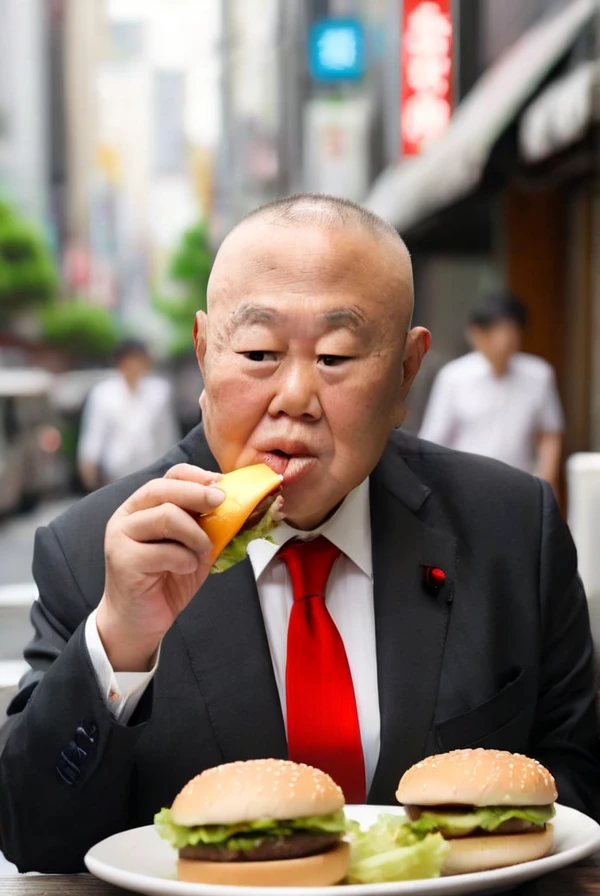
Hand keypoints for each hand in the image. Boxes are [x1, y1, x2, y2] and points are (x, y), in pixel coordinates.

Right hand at [96, 464, 224, 670]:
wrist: (139, 621)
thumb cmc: (166, 580)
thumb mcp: (193, 546)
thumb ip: (206, 525)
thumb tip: (238, 506)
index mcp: (143, 506)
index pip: (168, 476)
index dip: (196, 476)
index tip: (221, 484)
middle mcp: (127, 516)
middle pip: (162, 489)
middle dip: (197, 493)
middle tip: (221, 501)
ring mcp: (121, 537)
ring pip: (165, 516)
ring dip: (195, 534)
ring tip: (201, 551)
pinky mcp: (123, 560)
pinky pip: (164, 551)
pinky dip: (185, 560)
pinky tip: (184, 569)